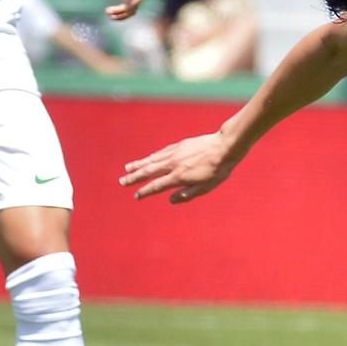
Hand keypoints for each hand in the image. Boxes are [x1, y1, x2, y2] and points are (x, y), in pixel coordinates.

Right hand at [121, 132, 236, 202]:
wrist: (225, 147)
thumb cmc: (218, 170)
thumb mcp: (206, 187)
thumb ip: (187, 194)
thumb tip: (170, 200)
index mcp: (178, 176)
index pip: (157, 186)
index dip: (145, 191)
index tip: (136, 196)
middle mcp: (173, 164)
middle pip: (149, 171)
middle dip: (134, 177)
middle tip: (122, 182)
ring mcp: (175, 153)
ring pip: (152, 160)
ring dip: (138, 165)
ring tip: (127, 168)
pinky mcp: (179, 145)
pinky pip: (161, 152)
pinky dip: (151, 156)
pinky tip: (147, 158)